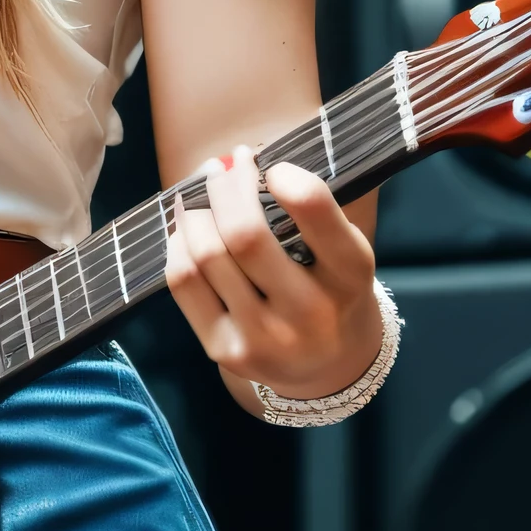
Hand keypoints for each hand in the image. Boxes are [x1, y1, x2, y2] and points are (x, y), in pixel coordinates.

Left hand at [165, 145, 381, 404]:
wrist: (330, 365)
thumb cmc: (332, 288)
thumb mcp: (344, 250)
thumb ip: (307, 211)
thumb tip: (235, 165)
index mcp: (351, 274)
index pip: (313, 209)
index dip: (283, 175)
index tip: (271, 168)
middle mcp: (310, 312)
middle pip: (244, 234)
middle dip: (224, 188)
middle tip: (220, 166)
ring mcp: (264, 337)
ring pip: (205, 256)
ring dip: (194, 211)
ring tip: (197, 193)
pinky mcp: (226, 351)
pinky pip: (184, 283)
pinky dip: (179, 244)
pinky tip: (187, 228)